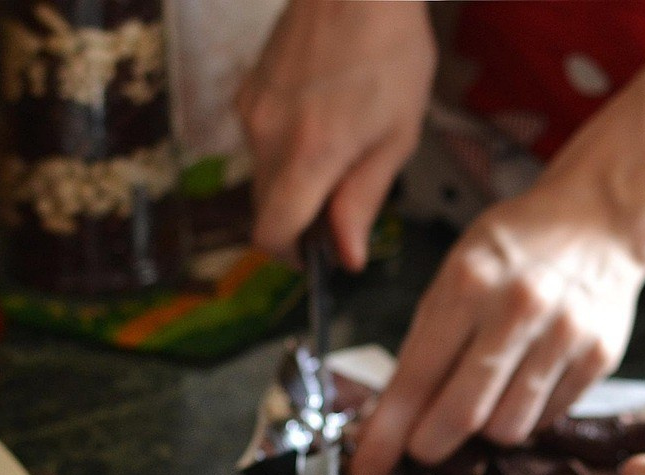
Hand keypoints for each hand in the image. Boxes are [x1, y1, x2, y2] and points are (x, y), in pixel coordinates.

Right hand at [235, 0, 434, 270]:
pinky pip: (260, 140)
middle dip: (298, 219)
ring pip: (263, 175)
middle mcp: (269, 137)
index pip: (272, 234)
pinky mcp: (248, 90)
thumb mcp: (397, 135)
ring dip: (293, 181)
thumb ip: (364, 200)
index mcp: (309, 155)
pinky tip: (319, 118)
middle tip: (340, 203)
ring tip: (338, 146)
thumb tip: (347, 255)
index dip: (290, 256)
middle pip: (266, 209)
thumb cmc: (388, 47)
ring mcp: (252, 111)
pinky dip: (284, 148)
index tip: (313, 256)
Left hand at [349, 185, 644, 474]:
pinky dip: (524, 415)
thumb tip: (390, 421)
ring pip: (506, 429)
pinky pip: (545, 420)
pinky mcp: (598, 357)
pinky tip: (523, 382)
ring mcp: (564, 335)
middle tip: (422, 447)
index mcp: (469, 284)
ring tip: (484, 396)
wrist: (599, 217)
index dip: (387, 435)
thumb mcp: (455, 272)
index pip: (416, 379)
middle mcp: (519, 309)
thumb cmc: (513, 250)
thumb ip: (424, 343)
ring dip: (483, 430)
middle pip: (462, 416)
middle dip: (430, 445)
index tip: (367, 471)